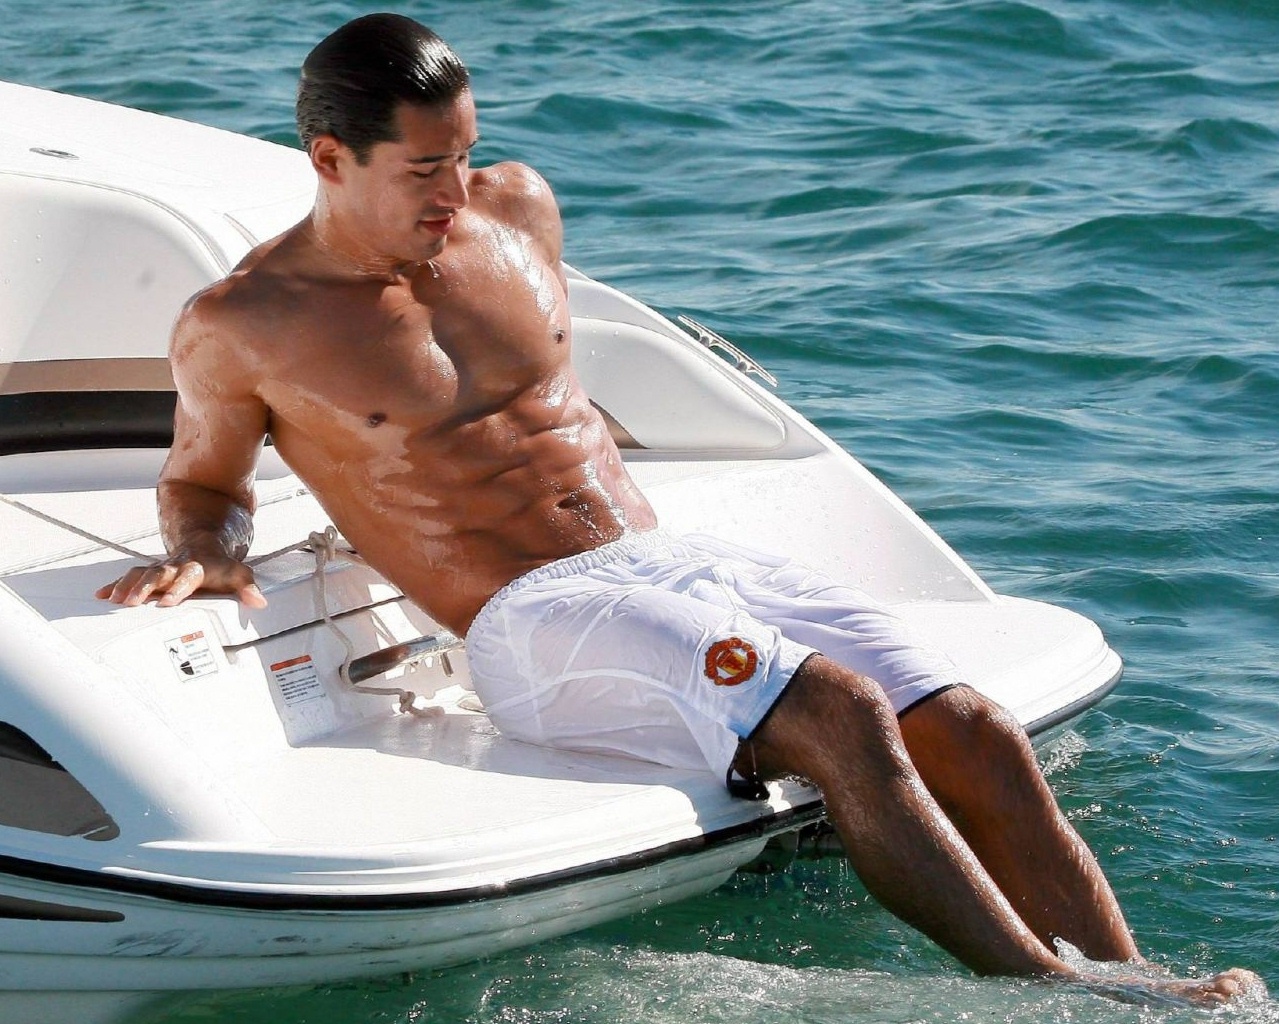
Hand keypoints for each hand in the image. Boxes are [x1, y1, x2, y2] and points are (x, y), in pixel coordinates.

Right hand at [96, 553, 266, 608]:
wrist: (205, 544)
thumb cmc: (220, 566)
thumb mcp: (238, 574)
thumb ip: (247, 588)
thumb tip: (259, 602)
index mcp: (197, 567)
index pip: (188, 577)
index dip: (179, 588)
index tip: (169, 602)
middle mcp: (175, 566)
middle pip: (158, 573)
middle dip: (144, 587)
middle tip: (130, 603)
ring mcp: (161, 568)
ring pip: (141, 573)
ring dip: (126, 586)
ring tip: (112, 600)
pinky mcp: (149, 572)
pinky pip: (130, 576)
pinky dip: (115, 585)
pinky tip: (101, 595)